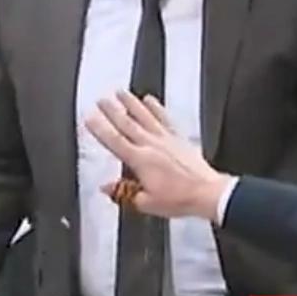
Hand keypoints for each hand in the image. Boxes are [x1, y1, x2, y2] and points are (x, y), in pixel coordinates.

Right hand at [83, 91, 231, 221]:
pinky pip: (164, 118)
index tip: (89, 118)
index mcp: (140, 160)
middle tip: (101, 99)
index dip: (100, 129)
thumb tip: (107, 188)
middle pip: (127, 123)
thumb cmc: (179, 199)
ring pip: (144, 116)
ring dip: (131, 103)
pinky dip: (156, 107)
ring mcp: (166, 139)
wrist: (206, 193)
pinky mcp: (179, 138)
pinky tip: (150, 99)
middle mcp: (152, 145)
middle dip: (112, 110)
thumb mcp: (146, 203)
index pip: (114, 141)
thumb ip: (124, 192)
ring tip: (121, 92)